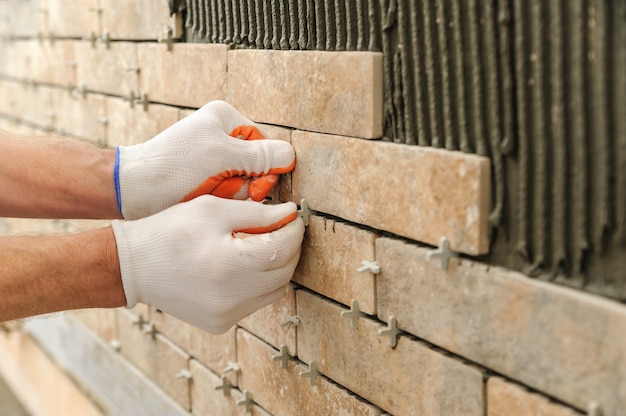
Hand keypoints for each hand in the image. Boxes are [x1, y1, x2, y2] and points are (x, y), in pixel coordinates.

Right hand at [111, 195, 303, 333]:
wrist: (132, 266)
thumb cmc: (170, 230)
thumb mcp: (212, 209)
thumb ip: (257, 212)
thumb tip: (290, 214)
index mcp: (228, 264)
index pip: (283, 248)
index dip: (294, 230)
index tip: (294, 217)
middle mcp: (230, 297)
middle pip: (284, 272)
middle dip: (290, 247)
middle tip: (284, 229)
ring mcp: (226, 315)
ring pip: (274, 290)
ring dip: (277, 267)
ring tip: (266, 245)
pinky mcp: (220, 325)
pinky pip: (255, 303)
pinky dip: (259, 284)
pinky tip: (245, 266)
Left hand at [114, 100, 294, 219]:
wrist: (133, 192)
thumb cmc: (171, 168)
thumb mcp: (221, 156)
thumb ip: (261, 156)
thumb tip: (291, 156)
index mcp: (227, 118)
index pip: (268, 146)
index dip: (266, 170)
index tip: (253, 188)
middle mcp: (223, 135)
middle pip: (258, 167)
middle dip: (244, 184)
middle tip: (223, 189)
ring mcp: (215, 158)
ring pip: (245, 184)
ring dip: (232, 194)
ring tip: (208, 192)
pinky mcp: (207, 178)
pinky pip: (230, 193)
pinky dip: (221, 200)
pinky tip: (204, 199)